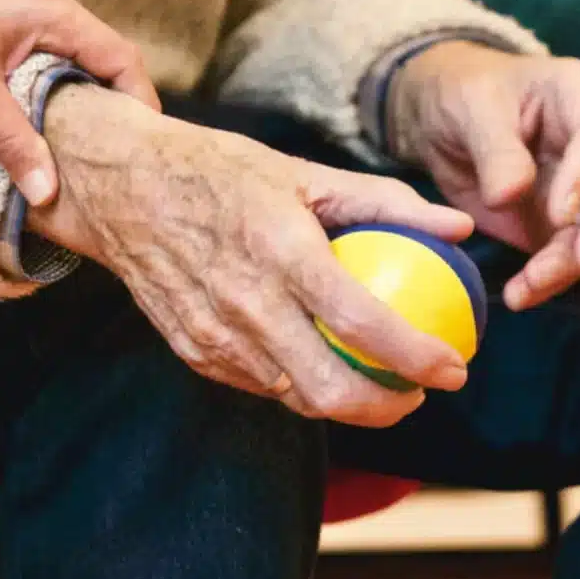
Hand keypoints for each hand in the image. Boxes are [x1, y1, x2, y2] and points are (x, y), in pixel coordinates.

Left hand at [0, 0, 159, 206]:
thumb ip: (13, 142)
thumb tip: (48, 193)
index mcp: (50, 11)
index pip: (120, 58)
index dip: (139, 104)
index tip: (142, 148)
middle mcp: (46, 2)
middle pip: (102, 58)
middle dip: (112, 107)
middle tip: (114, 157)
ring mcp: (24, 6)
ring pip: (72, 59)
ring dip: (78, 100)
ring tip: (79, 148)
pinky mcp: (2, 17)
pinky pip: (45, 55)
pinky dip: (51, 88)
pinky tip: (38, 121)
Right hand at [30, 86, 474, 427]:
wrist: (121, 187)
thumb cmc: (215, 171)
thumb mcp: (300, 171)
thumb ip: (383, 201)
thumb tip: (458, 226)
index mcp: (279, 250)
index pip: (363, 324)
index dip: (418, 358)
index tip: (454, 368)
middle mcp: (244, 302)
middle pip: (329, 390)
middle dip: (388, 407)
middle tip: (416, 391)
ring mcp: (212, 334)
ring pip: (293, 397)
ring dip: (343, 401)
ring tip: (371, 379)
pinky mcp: (191, 349)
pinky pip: (257, 383)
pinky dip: (294, 383)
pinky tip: (312, 359)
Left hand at [390, 41, 579, 309]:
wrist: (440, 118)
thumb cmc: (461, 95)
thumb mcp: (470, 109)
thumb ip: (495, 149)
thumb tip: (509, 195)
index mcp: (577, 97)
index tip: (559, 214)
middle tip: (579, 261)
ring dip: (569, 265)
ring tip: (528, 288)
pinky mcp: (559, 222)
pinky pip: (563, 255)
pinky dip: (546, 279)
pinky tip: (521, 295)